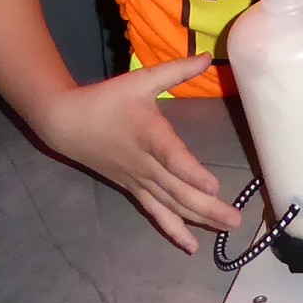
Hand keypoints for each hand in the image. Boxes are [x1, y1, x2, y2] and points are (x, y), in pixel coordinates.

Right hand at [28, 54, 241, 253]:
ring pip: (171, 205)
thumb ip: (176, 71)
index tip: (213, 186)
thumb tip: (206, 56)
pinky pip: (156, 213)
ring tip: (227, 228)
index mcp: (149, 134)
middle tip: (236, 220)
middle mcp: (145, 163)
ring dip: (199, 219)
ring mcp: (139, 180)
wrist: (67, 124)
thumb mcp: (141, 80)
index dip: (191, 172)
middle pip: (178, 190)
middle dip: (208, 207)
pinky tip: (192, 247)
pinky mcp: (134, 189)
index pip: (172, 157)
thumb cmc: (107, 100)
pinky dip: (173, 230)